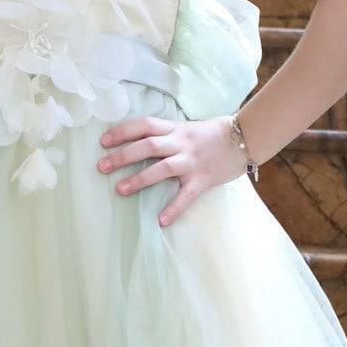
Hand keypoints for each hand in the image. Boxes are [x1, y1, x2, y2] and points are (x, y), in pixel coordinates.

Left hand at [97, 114, 246, 226]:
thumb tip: (138, 143)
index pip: (144, 125)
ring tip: (120, 190)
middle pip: (148, 145)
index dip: (122, 132)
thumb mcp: (186, 128)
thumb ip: (166, 135)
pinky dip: (174, 209)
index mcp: (175, 129)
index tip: (103, 142)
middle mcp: (181, 143)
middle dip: (123, 156)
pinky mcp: (203, 179)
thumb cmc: (213, 134)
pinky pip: (186, 196)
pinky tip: (161, 221)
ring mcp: (192, 161)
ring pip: (162, 168)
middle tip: (102, 166)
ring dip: (139, 179)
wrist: (245, 138)